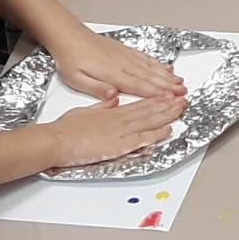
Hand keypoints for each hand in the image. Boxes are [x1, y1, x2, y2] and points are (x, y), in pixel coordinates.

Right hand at [49, 91, 185, 167]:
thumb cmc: (66, 128)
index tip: (168, 95)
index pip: (139, 104)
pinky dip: (156, 134)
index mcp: (111, 111)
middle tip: (183, 99)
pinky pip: (142, 138)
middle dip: (167, 105)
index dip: (156, 100)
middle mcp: (119, 119)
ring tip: (181, 109)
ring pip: (149, 121)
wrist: (56, 140)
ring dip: (167, 115)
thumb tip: (112, 99)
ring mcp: (120, 131)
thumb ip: (102, 106)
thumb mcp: (86, 111)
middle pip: (148, 110)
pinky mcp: (118, 144)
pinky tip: (168, 130)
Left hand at [52, 29, 183, 98]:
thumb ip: (96, 88)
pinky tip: (166, 68)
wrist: (69, 36)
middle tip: (184, 93)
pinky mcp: (125, 51)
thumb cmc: (71, 59)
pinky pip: (145, 58)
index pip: (139, 86)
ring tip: (180, 83)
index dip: (157, 94)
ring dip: (167, 76)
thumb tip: (113, 95)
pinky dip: (158, 64)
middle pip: (150, 77)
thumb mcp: (76, 79)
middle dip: (168, 86)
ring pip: (151, 67)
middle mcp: (122, 64)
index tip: (171, 99)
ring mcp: (125, 56)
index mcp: (112, 74)